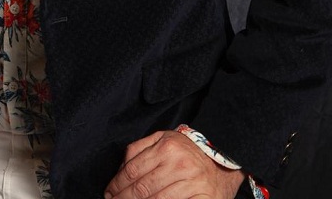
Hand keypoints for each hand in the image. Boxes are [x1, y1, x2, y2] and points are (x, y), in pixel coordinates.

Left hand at [104, 130, 245, 198]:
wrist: (222, 161)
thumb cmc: (187, 151)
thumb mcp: (164, 139)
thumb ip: (140, 148)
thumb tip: (120, 168)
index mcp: (166, 147)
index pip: (133, 170)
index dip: (117, 184)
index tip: (109, 193)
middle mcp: (179, 164)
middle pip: (141, 188)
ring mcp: (191, 183)